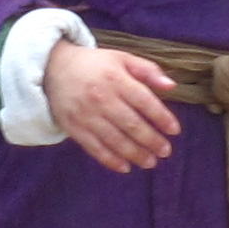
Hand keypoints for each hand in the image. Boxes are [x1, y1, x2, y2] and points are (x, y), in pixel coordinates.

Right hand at [47, 41, 180, 171]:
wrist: (54, 68)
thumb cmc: (95, 64)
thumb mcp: (122, 59)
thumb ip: (148, 70)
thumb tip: (171, 85)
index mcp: (116, 79)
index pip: (144, 101)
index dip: (162, 118)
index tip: (174, 130)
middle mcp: (101, 98)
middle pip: (131, 124)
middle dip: (151, 140)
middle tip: (165, 151)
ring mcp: (86, 115)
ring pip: (115, 140)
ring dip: (135, 154)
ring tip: (150, 162)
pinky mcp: (74, 128)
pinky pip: (95, 148)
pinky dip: (110, 160)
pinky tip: (125, 167)